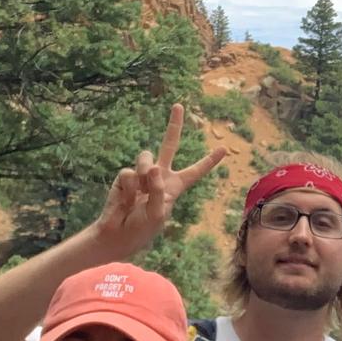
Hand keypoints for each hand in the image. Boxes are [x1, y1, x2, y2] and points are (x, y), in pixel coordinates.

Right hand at [93, 103, 226, 258]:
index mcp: (175, 187)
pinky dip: (130, 187)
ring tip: (140, 191)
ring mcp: (142, 175)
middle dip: (173, 126)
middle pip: (169, 145)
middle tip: (178, 106)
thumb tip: (152, 167)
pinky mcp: (125, 177)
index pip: (195, 172)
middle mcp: (160, 176)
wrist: (117, 235)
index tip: (224, 149)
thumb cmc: (142, 228)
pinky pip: (130, 173)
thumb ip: (157, 190)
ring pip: (146, 158)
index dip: (209, 161)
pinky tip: (127, 199)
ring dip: (145, 171)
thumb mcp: (158, 214)